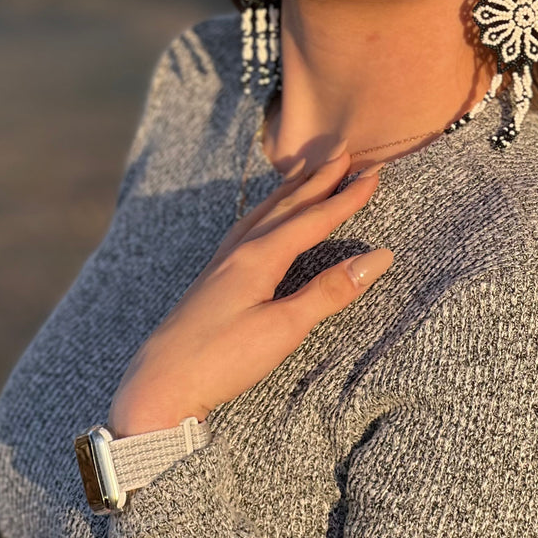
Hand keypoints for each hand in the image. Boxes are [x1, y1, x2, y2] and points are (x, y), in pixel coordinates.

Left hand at [108, 145, 392, 436]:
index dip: (345, 198)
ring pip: (264, 211)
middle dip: (318, 179)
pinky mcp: (213, 277)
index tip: (373, 175)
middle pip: (287, 205)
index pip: (313, 219)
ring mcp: (222, 261)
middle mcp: (240, 249)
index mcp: (259, 256)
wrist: (159, 384)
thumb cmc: (222, 359)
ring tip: (309, 170)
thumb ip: (330, 291)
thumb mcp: (284, 328)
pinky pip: (247, 225)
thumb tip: (378, 258)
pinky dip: (266, 208)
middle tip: (344, 153)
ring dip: (291, 189)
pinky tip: (265, 216)